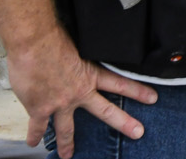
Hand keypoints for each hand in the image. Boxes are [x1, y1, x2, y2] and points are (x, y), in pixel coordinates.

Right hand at [7, 28, 157, 157]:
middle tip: (138, 132)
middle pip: (105, 110)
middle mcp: (78, 92)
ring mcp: (60, 103)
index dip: (137, 91)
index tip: (153, 98)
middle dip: (123, 122)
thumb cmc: (54, 38)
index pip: (120, 83)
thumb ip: (83, 54)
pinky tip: (32, 143)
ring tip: (69, 155)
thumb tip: (85, 51)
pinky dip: (34, 135)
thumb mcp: (78, 44)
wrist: (34, 44)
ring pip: (67, 128)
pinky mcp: (39, 108)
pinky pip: (37, 126)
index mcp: (90, 74)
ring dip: (67, 143)